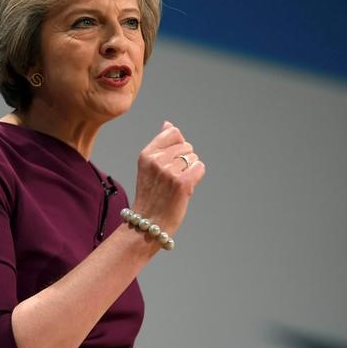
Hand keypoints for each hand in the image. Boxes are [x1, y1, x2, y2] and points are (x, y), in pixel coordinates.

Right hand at [130, 121, 205, 235]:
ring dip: (191, 170)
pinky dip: (197, 177)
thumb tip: (168, 124)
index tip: (171, 162)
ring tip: (177, 184)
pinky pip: (200, 168)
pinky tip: (186, 188)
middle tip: (173, 178)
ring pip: (194, 157)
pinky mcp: (182, 183)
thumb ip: (160, 143)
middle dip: (185, 160)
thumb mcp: (149, 166)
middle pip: (186, 146)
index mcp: (147, 154)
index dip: (178, 146)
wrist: (149, 223)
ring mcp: (169, 171)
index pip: (173, 132)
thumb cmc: (151, 195)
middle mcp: (156, 160)